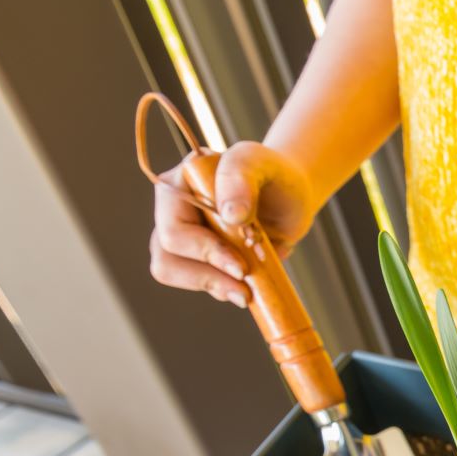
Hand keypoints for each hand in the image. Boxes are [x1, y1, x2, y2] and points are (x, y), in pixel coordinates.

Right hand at [148, 141, 315, 306]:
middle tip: (245, 290)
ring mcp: (183, 236)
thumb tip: (230, 214)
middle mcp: (173, 211)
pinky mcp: (198, 258)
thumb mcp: (261, 163)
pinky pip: (197, 282)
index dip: (204, 251)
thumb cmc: (273, 174)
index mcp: (179, 184)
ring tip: (245, 291)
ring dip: (211, 286)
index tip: (241, 267)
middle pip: (165, 256)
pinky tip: (244, 287)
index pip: (173, 227)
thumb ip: (241, 178)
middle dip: (206, 277)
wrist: (291, 196)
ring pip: (172, 272)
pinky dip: (220, 289)